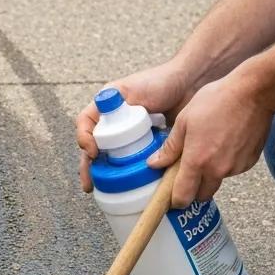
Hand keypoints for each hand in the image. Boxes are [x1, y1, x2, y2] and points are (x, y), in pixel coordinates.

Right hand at [76, 58, 196, 191]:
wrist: (190, 85)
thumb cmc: (157, 81)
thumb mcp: (125, 90)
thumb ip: (108, 104)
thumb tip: (98, 135)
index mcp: (105, 111)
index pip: (85, 129)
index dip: (84, 142)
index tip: (93, 154)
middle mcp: (115, 126)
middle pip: (95, 150)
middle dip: (90, 170)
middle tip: (91, 186)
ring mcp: (131, 138)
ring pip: (114, 161)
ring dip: (109, 177)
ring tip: (107, 192)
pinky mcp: (149, 148)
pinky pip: (137, 164)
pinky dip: (132, 176)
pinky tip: (132, 188)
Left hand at [146, 64, 274, 206]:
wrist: (253, 93)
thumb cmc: (216, 102)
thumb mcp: (184, 122)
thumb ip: (170, 148)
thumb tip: (155, 163)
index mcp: (197, 161)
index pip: (183, 196)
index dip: (175, 201)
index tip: (171, 198)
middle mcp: (218, 170)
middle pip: (202, 195)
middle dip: (193, 190)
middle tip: (186, 173)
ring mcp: (236, 167)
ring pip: (218, 181)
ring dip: (210, 174)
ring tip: (208, 148)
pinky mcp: (250, 162)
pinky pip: (233, 170)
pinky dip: (226, 163)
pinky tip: (225, 143)